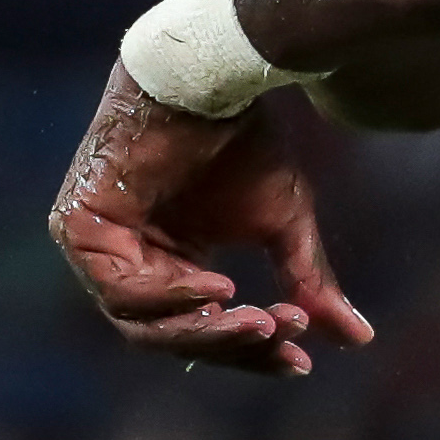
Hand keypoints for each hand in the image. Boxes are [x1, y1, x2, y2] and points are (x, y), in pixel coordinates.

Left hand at [49, 64, 374, 374]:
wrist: (213, 78)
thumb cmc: (243, 139)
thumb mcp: (283, 221)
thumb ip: (308, 280)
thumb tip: (360, 337)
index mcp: (171, 261)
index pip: (205, 327)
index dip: (251, 351)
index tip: (300, 361)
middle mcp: (131, 260)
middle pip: (174, 333)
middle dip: (230, 343)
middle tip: (279, 335)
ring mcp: (100, 247)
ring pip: (144, 323)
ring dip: (204, 328)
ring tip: (257, 317)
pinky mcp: (79, 227)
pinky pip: (121, 288)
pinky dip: (169, 296)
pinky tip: (218, 286)